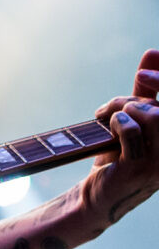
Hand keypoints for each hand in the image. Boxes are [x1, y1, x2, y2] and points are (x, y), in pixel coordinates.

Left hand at [82, 49, 158, 226]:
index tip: (147, 68)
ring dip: (126, 109)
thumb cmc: (117, 157)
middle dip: (137, 97)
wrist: (96, 196)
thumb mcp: (133, 120)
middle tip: (114, 105)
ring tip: (109, 118)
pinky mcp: (142, 170)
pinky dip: (117, 122)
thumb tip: (153, 52)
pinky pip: (132, 130)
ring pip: (155, 115)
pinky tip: (108, 128)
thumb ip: (146, 90)